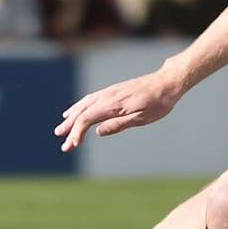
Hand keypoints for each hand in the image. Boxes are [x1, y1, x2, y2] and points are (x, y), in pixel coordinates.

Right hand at [54, 68, 183, 151]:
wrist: (167, 83)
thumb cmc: (157, 103)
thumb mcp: (141, 118)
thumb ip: (119, 125)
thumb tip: (98, 132)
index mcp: (113, 105)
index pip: (87, 119)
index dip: (77, 132)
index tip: (72, 145)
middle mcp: (107, 97)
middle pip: (82, 112)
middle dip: (70, 127)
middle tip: (61, 141)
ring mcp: (109, 92)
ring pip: (84, 104)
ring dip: (72, 116)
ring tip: (62, 125)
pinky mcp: (113, 91)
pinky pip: (91, 99)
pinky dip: (81, 106)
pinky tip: (78, 110)